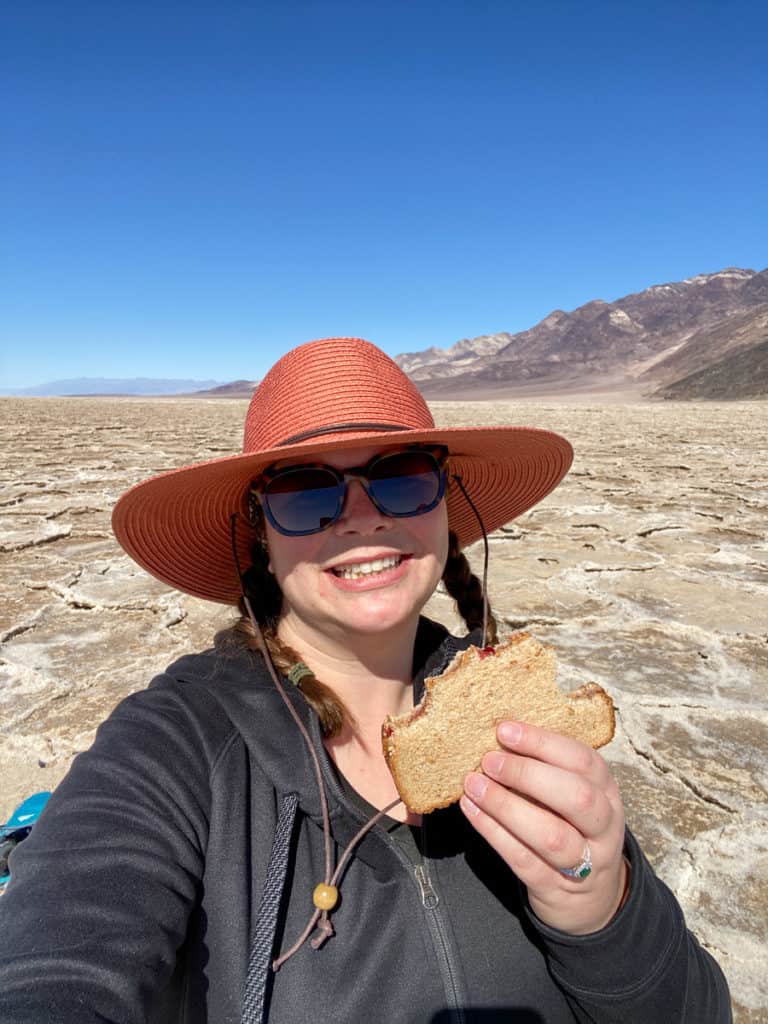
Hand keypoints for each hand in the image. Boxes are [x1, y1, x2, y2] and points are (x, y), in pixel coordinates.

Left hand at [460, 720, 627, 934]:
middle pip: (577, 798)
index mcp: (607, 791)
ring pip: (551, 835)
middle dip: (528, 774)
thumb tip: (500, 737)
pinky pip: (523, 859)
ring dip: (506, 806)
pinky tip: (472, 810)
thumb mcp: (572, 795)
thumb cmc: (571, 827)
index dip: (543, 743)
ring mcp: (585, 862)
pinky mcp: (555, 887)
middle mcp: (603, 826)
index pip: (584, 761)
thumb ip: (546, 769)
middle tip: (489, 761)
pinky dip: (493, 832)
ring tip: (473, 785)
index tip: (505, 730)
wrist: (588, 896)